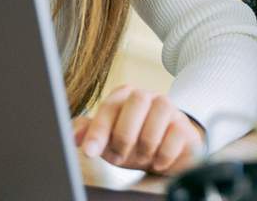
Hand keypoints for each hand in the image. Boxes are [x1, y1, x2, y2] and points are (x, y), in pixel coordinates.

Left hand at [73, 85, 203, 173]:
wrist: (165, 153)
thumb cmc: (132, 143)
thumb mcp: (108, 140)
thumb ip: (89, 133)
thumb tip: (72, 135)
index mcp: (123, 96)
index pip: (109, 107)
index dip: (98, 130)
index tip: (90, 152)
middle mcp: (146, 96)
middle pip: (137, 101)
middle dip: (125, 135)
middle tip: (121, 156)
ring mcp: (168, 107)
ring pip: (159, 113)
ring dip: (146, 144)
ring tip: (143, 157)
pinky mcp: (184, 125)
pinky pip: (175, 134)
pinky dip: (163, 154)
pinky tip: (158, 160)